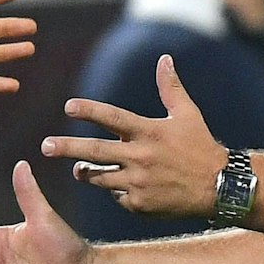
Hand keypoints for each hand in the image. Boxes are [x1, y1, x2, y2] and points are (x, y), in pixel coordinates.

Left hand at [42, 55, 230, 219]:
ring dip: (85, 172)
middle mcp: (140, 156)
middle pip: (95, 151)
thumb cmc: (200, 146)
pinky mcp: (139, 204)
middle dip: (66, 148)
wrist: (219, 187)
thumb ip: (170, 88)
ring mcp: (138, 182)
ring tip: (78, 169)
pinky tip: (124, 187)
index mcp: (149, 132)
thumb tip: (165, 59)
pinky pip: (117, 196)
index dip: (89, 111)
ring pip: (99, 178)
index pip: (112, 118)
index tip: (69, 107)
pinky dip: (116, 191)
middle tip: (45, 146)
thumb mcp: (188, 115)